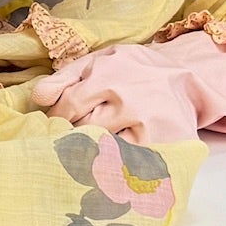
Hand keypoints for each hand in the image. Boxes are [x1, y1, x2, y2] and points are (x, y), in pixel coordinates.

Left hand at [29, 31, 225, 144]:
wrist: (187, 77)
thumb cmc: (134, 70)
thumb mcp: (100, 60)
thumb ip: (65, 77)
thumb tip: (37, 98)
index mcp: (108, 76)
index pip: (67, 107)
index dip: (57, 119)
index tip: (56, 125)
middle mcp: (128, 100)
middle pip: (84, 130)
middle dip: (73, 136)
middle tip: (71, 140)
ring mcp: (148, 125)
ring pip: (104, 149)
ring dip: (92, 153)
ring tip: (89, 153)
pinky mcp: (165, 144)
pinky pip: (130, 162)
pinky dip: (118, 165)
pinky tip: (113, 162)